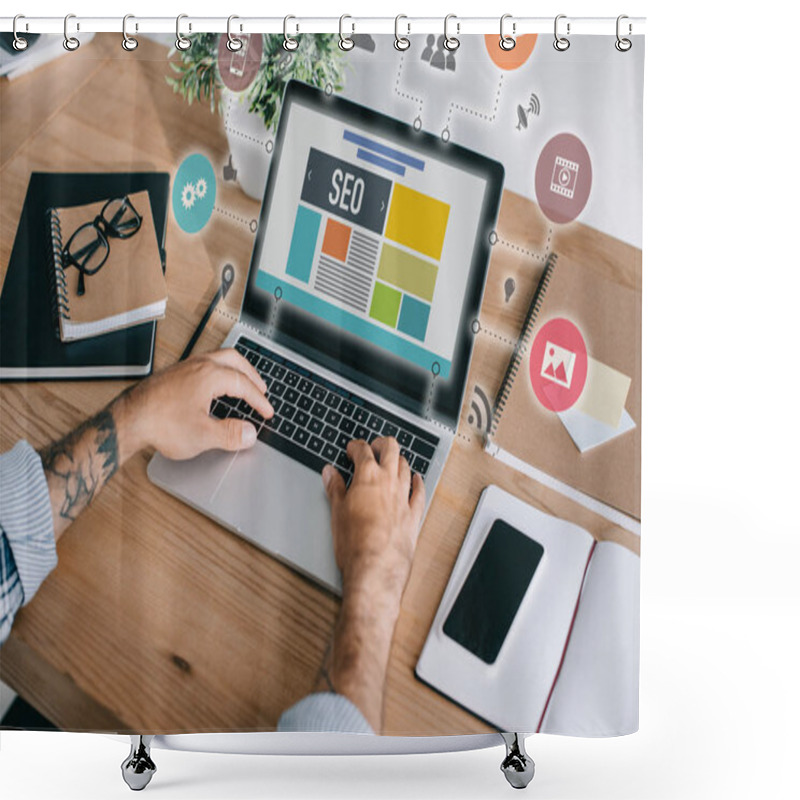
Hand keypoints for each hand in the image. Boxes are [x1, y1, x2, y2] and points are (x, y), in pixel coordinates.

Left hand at [113, 349, 272, 460]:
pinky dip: (218, 371)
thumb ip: (231, 434)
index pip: (244, 384)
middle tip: (261, 389)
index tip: (266, 412)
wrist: (127, 421)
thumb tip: (249, 433)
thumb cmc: (160, 424)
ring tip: (241, 383)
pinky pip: (203, 364)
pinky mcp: (173, 374)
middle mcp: (198, 365)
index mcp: (210, 375)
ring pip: (217, 358)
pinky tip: (214, 386)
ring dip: (235, 369)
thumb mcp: (203, 435)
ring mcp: (184, 367)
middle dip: (251, 375)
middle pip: (234, 360)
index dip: (259, 400)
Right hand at [322, 437, 424, 610]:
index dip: (355, 446)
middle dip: (381, 443)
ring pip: (405, 468)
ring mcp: (403, 498)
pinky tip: (417, 479)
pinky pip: (419, 493)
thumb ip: (335, 488)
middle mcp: (389, 483)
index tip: (351, 448)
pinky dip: (418, 483)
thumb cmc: (354, 544)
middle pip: (391, 450)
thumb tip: (330, 473)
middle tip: (374, 445)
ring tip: (392, 459)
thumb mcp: (337, 512)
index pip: (363, 451)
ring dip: (398, 459)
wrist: (375, 568)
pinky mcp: (413, 516)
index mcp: (367, 478)